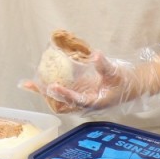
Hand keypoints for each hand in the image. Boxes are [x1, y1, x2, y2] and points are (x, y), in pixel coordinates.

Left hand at [24, 47, 159, 114]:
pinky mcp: (76, 93)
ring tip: (29, 84)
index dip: (65, 94)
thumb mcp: (115, 72)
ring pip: (57, 100)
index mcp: (94, 102)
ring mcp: (78, 99)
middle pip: (61, 104)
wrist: (130, 87)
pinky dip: (48, 88)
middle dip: (47, 95)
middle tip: (33, 85)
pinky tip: (36, 81)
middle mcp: (83, 103)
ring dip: (44, 92)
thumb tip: (95, 54)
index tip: (53, 86)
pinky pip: (59, 93)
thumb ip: (104, 65)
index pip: (77, 99)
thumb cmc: (124, 82)